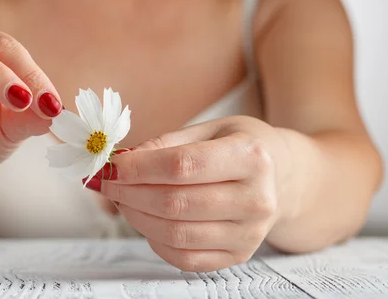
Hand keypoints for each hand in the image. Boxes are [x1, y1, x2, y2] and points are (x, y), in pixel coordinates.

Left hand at [95, 116, 291, 271]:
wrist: (280, 176)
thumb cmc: (237, 146)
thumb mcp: (209, 129)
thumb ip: (166, 144)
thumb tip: (122, 162)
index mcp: (251, 157)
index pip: (183, 166)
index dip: (140, 168)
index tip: (112, 165)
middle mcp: (256, 199)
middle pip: (175, 203)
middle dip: (130, 193)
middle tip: (108, 182)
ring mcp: (250, 233)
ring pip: (175, 234)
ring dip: (136, 217)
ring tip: (123, 199)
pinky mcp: (238, 256)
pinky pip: (184, 258)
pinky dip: (154, 240)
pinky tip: (146, 219)